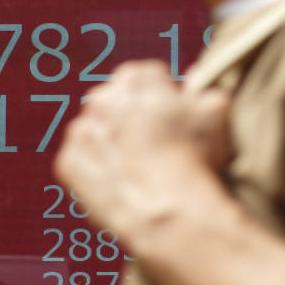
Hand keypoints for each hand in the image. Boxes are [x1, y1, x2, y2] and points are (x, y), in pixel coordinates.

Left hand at [53, 60, 232, 238]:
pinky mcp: (68, 162)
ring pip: (98, 132)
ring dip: (113, 143)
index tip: (175, 120)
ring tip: (140, 169)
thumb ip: (205, 87)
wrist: (168, 209)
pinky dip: (99, 171)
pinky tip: (124, 184)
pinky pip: (83, 162)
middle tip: (157, 146)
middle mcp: (101, 97)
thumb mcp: (216, 112)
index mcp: (136, 77)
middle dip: (133, 117)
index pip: (149, 78)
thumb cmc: (196, 156)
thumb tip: (195, 76)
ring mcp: (80, 130)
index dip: (165, 99)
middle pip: (118, 102)